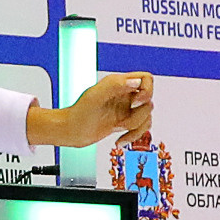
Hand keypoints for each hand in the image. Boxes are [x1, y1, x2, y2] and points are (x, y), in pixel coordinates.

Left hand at [27, 71, 154, 148]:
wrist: (71, 132)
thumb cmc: (78, 114)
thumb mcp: (96, 96)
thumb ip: (115, 85)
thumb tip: (135, 82)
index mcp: (119, 84)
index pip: (146, 79)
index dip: (147, 91)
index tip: (135, 103)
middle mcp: (124, 95)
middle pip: (148, 101)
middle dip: (138, 115)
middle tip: (121, 121)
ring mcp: (125, 109)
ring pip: (146, 116)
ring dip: (136, 127)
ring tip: (118, 129)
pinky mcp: (124, 122)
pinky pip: (140, 128)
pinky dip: (134, 136)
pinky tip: (120, 140)